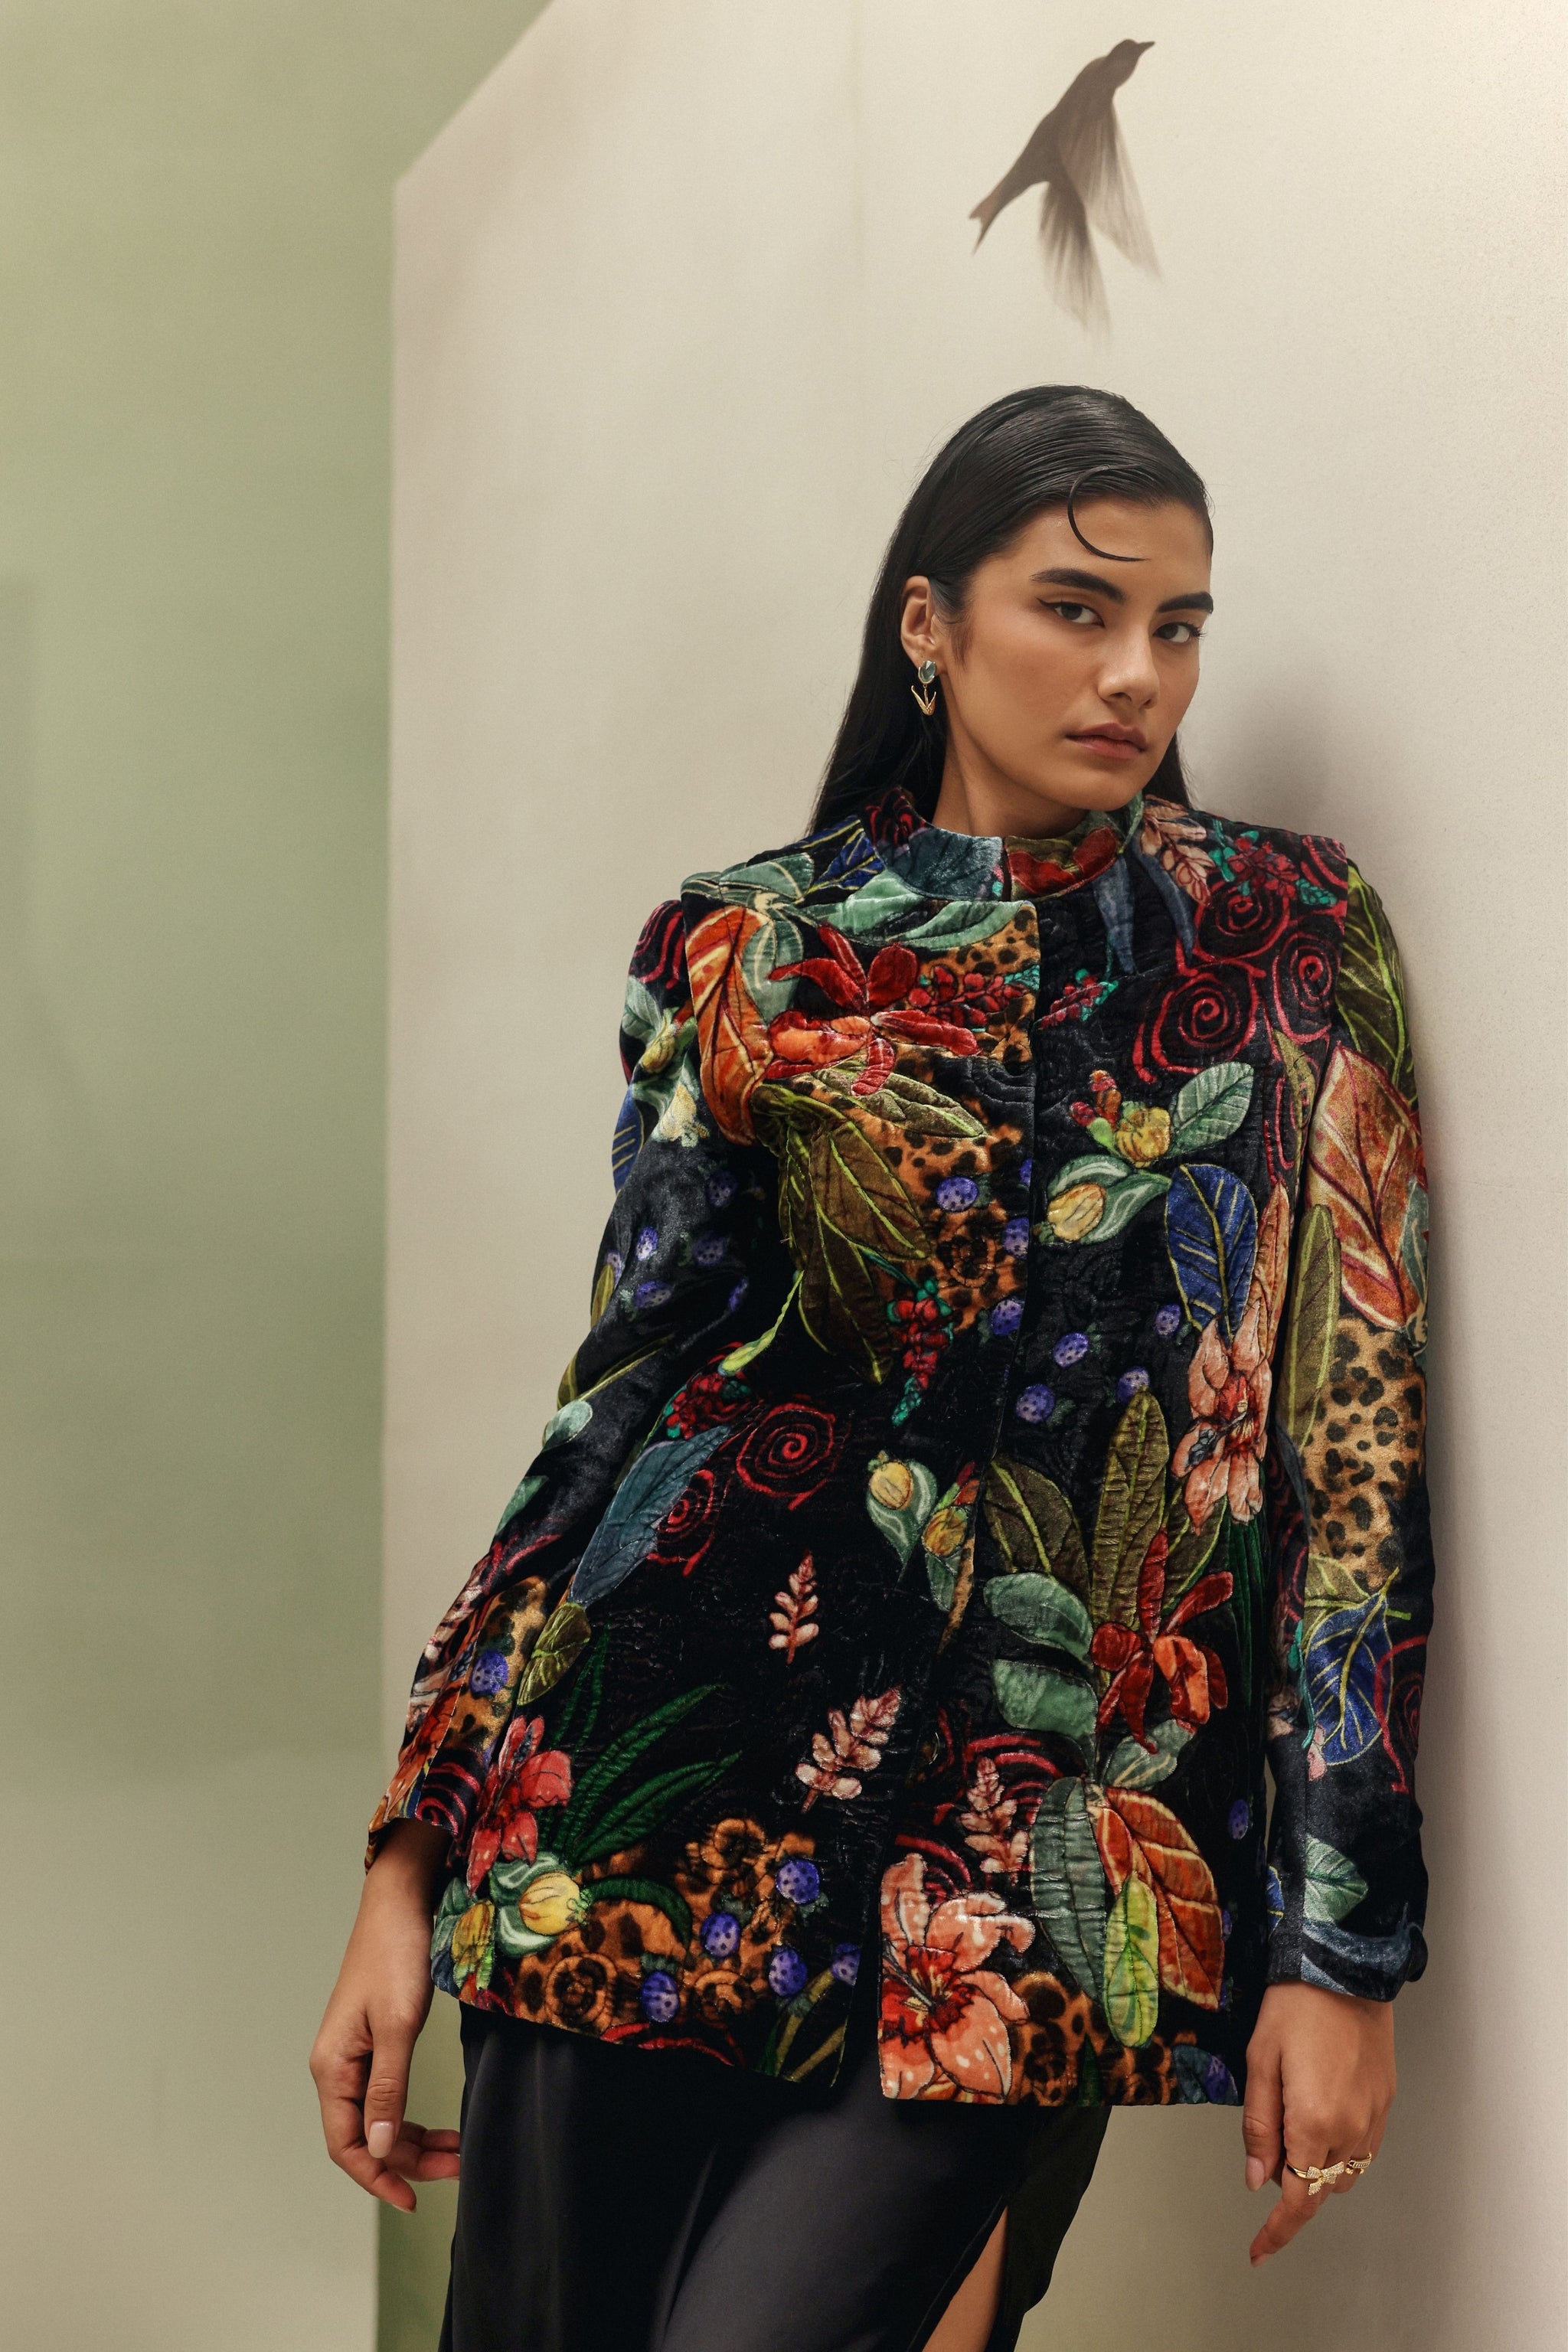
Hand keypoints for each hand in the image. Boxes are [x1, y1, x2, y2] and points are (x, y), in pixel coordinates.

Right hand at [309, 1820, 460, 2211]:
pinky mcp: (374, 2043)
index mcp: (333, 2067)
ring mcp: (355, 2056)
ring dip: (413, 2140)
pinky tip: (440, 2125)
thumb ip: (387, 2088)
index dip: (376, 2177)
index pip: (345, 2144)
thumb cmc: (396, 1955)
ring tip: (456, 2151)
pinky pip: (388, 2095)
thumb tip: (377, 2149)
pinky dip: (411, 2115)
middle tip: (456, 2167)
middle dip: (407, 2159)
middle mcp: (337, 2067)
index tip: (413, 2199)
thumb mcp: (398, 2025)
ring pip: (379, 2118)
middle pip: (365, 2136)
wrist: (400, 1902)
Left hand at [1241, 1981, 1394, 2265]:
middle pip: (1319, 2188)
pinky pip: (1363, 2151)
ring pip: (1343, 2174)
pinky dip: (1339, 2153)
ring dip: (1316, 2171)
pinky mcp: (1386, 2104)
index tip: (1258, 2251)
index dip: (1276, 2231)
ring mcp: (1374, 2119)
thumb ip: (1259, 2126)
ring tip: (1291, 2130)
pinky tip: (1320, 2123)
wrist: (1344, 1969)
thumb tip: (1257, 2179)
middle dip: (1289, 2185)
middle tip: (1265, 2152)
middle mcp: (1351, 2130)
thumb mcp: (1260, 2061)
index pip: (1297, 2200)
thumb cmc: (1295, 2007)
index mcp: (1314, 2123)